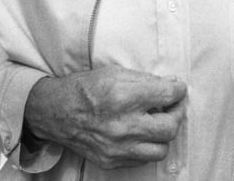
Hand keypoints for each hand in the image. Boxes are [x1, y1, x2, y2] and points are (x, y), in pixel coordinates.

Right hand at [24, 66, 186, 169]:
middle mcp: (122, 125)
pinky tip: (142, 134)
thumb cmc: (84, 88)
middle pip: (170, 127)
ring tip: (158, 122)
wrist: (55, 112)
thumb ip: (146, 80)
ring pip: (161, 149)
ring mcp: (117, 147)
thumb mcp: (115, 73)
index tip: (178, 88)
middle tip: (173, 105)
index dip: (179, 90)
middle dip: (177, 113)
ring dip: (164, 134)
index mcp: (123, 97)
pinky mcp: (111, 161)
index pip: (168, 95)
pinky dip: (147, 146)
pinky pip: (143, 159)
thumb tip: (172, 84)